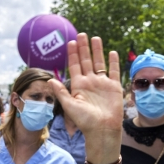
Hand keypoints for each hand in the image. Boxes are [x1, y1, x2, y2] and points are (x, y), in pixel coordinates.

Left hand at [48, 33, 122, 162]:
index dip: (72, 54)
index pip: (74, 66)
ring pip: (99, 63)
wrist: (102, 130)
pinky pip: (114, 71)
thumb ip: (60, 92)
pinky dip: (114, 62)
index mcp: (78, 86)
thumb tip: (49, 80)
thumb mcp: (69, 105)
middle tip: (81, 34)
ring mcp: (102, 84)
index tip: (69, 42)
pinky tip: (112, 52)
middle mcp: (90, 82)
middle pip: (86, 61)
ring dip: (97, 51)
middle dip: (83, 48)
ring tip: (95, 38)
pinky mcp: (114, 87)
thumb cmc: (85, 120)